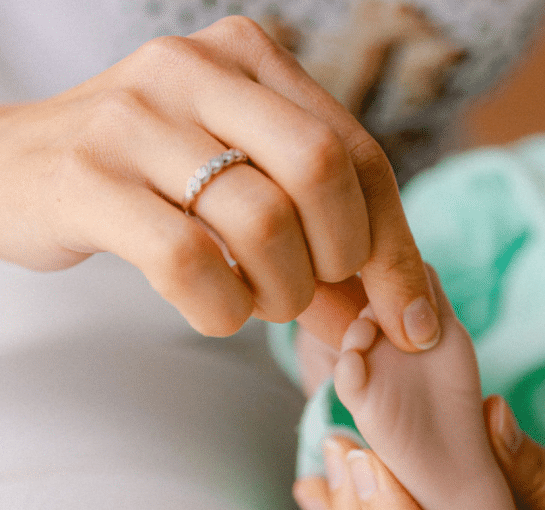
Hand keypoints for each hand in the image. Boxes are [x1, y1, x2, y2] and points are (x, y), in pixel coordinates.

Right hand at [0, 17, 437, 347]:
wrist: (18, 168)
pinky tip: (216, 310)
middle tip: (315, 295)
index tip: (412, 321)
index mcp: (252, 59)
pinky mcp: (88, 178)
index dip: (396, 248)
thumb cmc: (155, 181)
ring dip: (282, 293)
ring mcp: (137, 117)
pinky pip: (188, 261)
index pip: (359, 155)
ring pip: (262, 220)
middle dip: (343, 260)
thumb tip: (403, 317)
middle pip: (323, 169)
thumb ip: (321, 234)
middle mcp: (199, 70)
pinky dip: (222, 310)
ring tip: (260, 303)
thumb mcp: (244, 181)